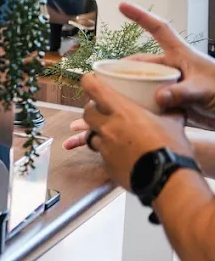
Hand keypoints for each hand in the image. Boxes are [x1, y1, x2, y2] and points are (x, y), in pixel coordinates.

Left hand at [75, 69, 193, 190]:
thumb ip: (170, 112)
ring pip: (90, 135)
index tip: (89, 80)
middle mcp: (108, 127)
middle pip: (87, 113)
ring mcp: (104, 147)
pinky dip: (108, 152)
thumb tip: (174, 106)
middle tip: (102, 111)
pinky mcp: (106, 164)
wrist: (168, 179)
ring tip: (113, 134)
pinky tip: (121, 154)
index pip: (94, 89)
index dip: (88, 82)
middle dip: (93, 110)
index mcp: (122, 111)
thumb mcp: (174, 123)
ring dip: (98, 133)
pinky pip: (102, 155)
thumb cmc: (171, 149)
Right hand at [116, 2, 214, 121]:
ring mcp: (172, 84)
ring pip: (144, 81)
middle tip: (105, 75)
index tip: (122, 5)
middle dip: (124, 66)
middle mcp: (173, 67)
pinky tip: (129, 109)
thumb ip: (182, 93)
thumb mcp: (205, 90)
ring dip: (130, 86)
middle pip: (143, 61)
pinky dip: (139, 103)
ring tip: (111, 93)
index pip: (159, 29)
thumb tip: (157, 97)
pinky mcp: (173, 101)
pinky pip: (150, 99)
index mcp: (181, 55)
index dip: (141, 16)